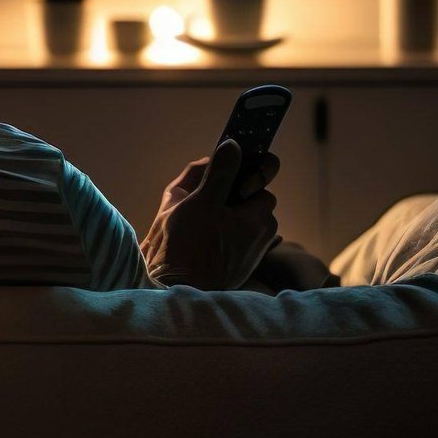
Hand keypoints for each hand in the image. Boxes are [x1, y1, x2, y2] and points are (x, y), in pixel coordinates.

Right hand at [140, 139, 279, 289]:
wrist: (174, 292)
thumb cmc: (187, 247)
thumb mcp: (200, 201)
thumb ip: (220, 171)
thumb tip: (233, 145)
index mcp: (258, 218)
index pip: (262, 180)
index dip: (247, 170)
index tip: (230, 167)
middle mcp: (260, 236)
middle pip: (250, 199)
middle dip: (228, 192)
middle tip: (200, 193)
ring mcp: (249, 253)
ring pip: (240, 218)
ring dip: (221, 212)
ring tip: (193, 216)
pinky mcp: (237, 266)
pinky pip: (234, 238)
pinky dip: (218, 231)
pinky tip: (196, 234)